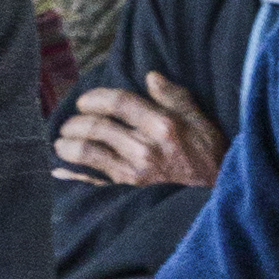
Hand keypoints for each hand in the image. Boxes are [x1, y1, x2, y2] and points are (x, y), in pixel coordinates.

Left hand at [55, 77, 226, 193]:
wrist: (216, 202)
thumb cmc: (210, 160)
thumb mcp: (201, 123)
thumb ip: (175, 98)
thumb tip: (151, 76)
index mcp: (162, 126)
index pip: (118, 102)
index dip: (95, 98)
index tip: (84, 100)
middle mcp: (144, 148)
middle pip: (97, 126)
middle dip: (76, 121)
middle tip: (69, 121)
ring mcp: (134, 173)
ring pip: (88, 152)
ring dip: (68, 145)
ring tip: (61, 141)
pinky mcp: (128, 192)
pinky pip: (92, 180)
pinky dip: (73, 175)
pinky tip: (62, 170)